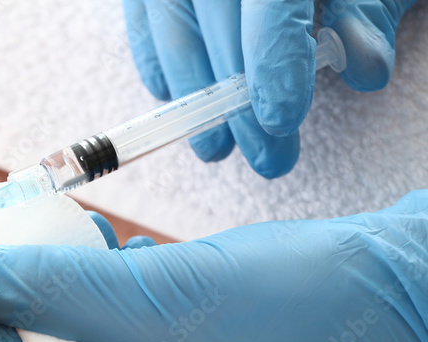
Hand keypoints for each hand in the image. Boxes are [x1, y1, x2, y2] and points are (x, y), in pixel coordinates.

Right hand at [122, 0, 418, 177]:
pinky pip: (143, 26)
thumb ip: (365, 10)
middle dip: (241, 106)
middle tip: (270, 157)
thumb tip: (366, 69)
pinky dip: (160, 67)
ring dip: (194, 102)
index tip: (283, 118)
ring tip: (216, 148)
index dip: (275, 65)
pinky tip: (178, 101)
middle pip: (221, 30)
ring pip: (175, 34)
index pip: (271, 5)